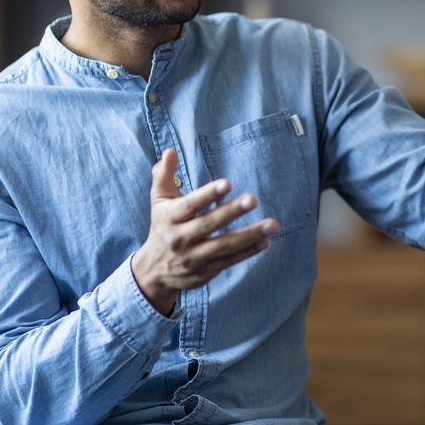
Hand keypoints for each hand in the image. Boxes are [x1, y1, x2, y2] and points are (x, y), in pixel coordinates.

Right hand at [132, 149, 278, 314]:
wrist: (153, 271)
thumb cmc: (162, 227)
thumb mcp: (159, 201)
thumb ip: (164, 175)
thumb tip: (169, 152)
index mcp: (169, 217)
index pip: (190, 205)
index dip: (208, 194)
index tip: (227, 184)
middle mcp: (180, 238)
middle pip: (208, 224)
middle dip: (231, 212)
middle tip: (253, 199)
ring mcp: (193, 257)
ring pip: (223, 246)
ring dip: (249, 235)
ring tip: (271, 224)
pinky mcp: (205, 272)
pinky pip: (228, 261)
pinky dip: (247, 252)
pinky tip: (265, 241)